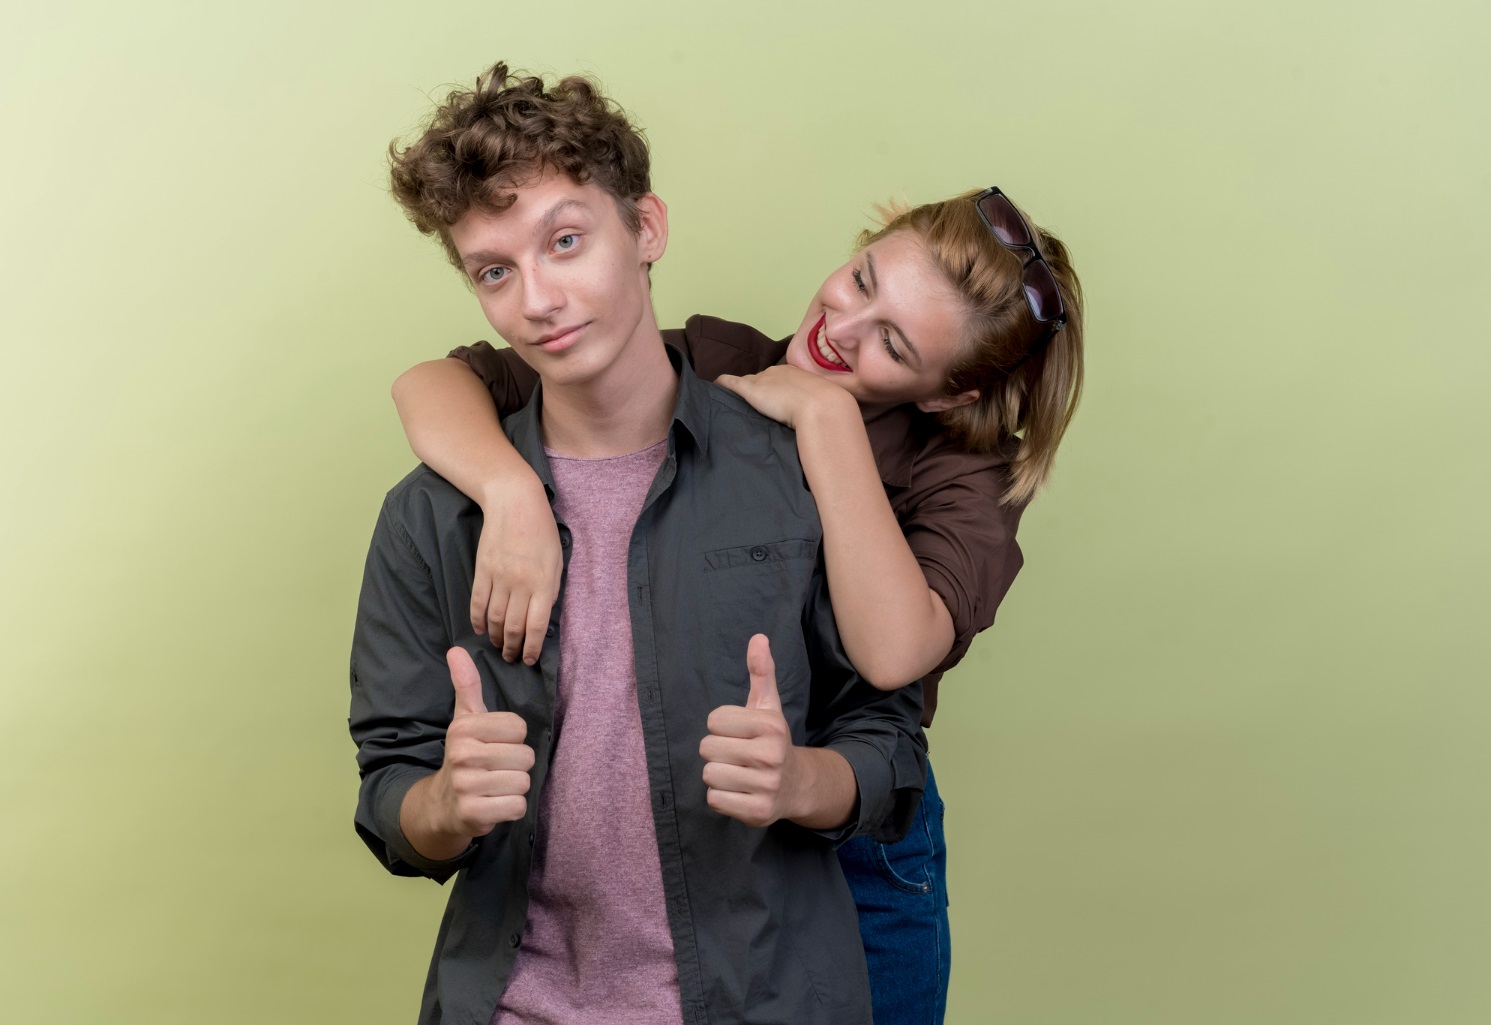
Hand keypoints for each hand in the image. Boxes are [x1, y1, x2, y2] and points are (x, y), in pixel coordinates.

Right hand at [430, 647, 534, 838]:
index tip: (494, 745)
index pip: (519, 728)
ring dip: (514, 788)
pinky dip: (511, 809)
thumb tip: (456, 650)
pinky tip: (494, 804)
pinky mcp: (474, 813)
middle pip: (526, 756)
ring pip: (523, 782)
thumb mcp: (465, 719)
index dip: (513, 739)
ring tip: (494, 787)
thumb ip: (467, 685)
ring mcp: (466, 786)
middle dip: (516, 765)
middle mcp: (463, 755)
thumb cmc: (465, 756)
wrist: (443, 804)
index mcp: (464, 728)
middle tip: (495, 770)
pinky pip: (518, 807)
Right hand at [473, 478, 562, 663]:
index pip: (536, 625)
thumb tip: (542, 616)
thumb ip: (550, 589)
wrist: (514, 502)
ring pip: (493, 618)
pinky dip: (477, 620)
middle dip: (512, 648)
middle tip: (511, 658)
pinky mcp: (482, 570)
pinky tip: (479, 630)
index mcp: (543, 582)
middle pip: (513, 626)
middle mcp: (520, 583)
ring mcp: (499, 577)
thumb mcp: (556, 560)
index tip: (529, 659)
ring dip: (495, 637)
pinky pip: (477, 602)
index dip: (532, 647)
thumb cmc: (541, 531)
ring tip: (498, 646)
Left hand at [700, 634, 800, 827]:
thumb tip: (758, 638)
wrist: (797, 786)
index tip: (739, 733)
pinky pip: (715, 799)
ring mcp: (766, 786)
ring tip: (738, 773)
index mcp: (771, 726)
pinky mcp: (757, 812)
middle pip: (707, 748)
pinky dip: (722, 796)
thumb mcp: (767, 706)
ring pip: (709, 775)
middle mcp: (771, 756)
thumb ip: (761, 672)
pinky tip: (740, 791)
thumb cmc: (771, 740)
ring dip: (718, 774)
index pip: (714, 720)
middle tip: (737, 755)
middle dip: (717, 751)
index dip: (721, 726)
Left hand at [715, 365, 847, 429]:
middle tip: (756, 403)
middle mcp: (777, 372)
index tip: (773, 398)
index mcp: (795, 374)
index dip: (774, 388)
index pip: (779, 378)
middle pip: (761, 378)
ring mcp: (762, 380)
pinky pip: (730, 383)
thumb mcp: (823, 402)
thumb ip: (815, 405)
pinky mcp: (750, 390)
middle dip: (757, 387)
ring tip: (733, 399)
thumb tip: (820, 415)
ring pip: (746, 381)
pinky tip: (715, 388)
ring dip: (741, 389)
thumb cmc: (827, 407)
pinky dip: (722, 384)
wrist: (821, 406)